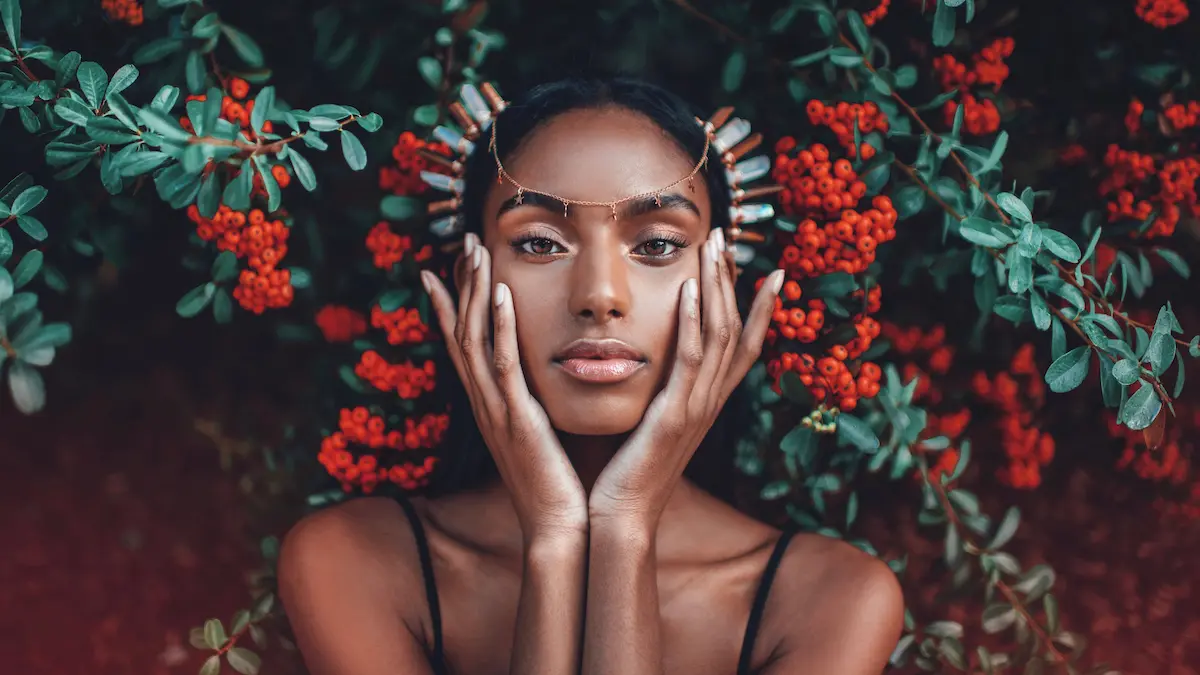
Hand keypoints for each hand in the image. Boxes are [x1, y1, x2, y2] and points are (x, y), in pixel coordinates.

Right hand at [422, 233, 587, 542]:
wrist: (561, 527)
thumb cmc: (558, 483)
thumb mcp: (541, 433)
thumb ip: (536, 403)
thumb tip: (544, 378)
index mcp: (492, 404)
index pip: (463, 344)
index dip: (450, 305)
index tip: (444, 267)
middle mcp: (485, 402)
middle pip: (461, 332)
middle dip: (462, 284)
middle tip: (466, 242)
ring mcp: (496, 410)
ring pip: (473, 340)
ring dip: (473, 292)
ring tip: (477, 251)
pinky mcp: (517, 419)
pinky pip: (503, 366)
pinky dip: (498, 328)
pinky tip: (499, 295)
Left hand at [589, 228, 783, 527]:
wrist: (621, 517)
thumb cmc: (628, 472)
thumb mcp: (652, 424)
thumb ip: (661, 393)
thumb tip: (653, 363)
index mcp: (707, 403)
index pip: (744, 346)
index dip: (762, 309)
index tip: (772, 271)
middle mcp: (710, 401)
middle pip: (737, 330)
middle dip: (735, 280)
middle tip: (729, 238)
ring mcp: (696, 407)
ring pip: (718, 336)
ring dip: (717, 287)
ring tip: (714, 246)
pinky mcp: (674, 415)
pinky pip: (689, 360)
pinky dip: (691, 320)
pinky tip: (688, 287)